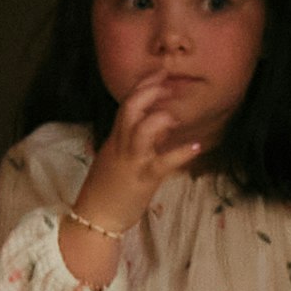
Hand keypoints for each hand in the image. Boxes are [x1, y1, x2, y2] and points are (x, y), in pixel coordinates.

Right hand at [83, 79, 211, 222]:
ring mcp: (132, 161)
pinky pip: (163, 162)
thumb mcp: (117, 158)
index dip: (142, 87)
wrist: (94, 217)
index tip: (158, 73)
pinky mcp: (143, 179)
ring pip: (143, 130)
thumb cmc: (106, 190)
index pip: (126, 105)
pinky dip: (181, 153)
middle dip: (149, 91)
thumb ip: (137, 140)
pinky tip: (196, 146)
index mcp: (115, 139)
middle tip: (168, 81)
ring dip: (162, 118)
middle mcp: (121, 145)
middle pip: (131, 109)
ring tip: (177, 116)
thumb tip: (160, 123)